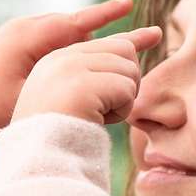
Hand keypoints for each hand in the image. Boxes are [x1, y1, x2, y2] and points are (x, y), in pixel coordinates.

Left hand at [0, 0, 135, 138]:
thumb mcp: (27, 96)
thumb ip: (60, 81)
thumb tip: (96, 71)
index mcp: (26, 36)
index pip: (74, 22)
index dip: (104, 14)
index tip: (130, 4)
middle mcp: (23, 28)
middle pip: (74, 26)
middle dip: (106, 30)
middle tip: (143, 35)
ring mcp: (19, 34)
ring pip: (65, 34)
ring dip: (88, 41)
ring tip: (120, 50)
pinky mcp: (16, 45)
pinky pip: (53, 40)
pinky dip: (72, 47)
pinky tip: (87, 60)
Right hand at [12, 26, 162, 124]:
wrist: (39, 160)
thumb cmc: (61, 137)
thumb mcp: (76, 98)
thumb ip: (98, 74)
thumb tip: (139, 47)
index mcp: (57, 60)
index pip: (107, 42)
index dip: (134, 41)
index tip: (156, 34)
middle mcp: (62, 58)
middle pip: (124, 51)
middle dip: (127, 81)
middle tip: (108, 108)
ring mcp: (70, 69)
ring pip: (128, 69)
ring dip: (123, 99)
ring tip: (98, 116)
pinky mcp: (82, 85)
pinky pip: (126, 90)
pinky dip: (121, 111)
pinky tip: (99, 121)